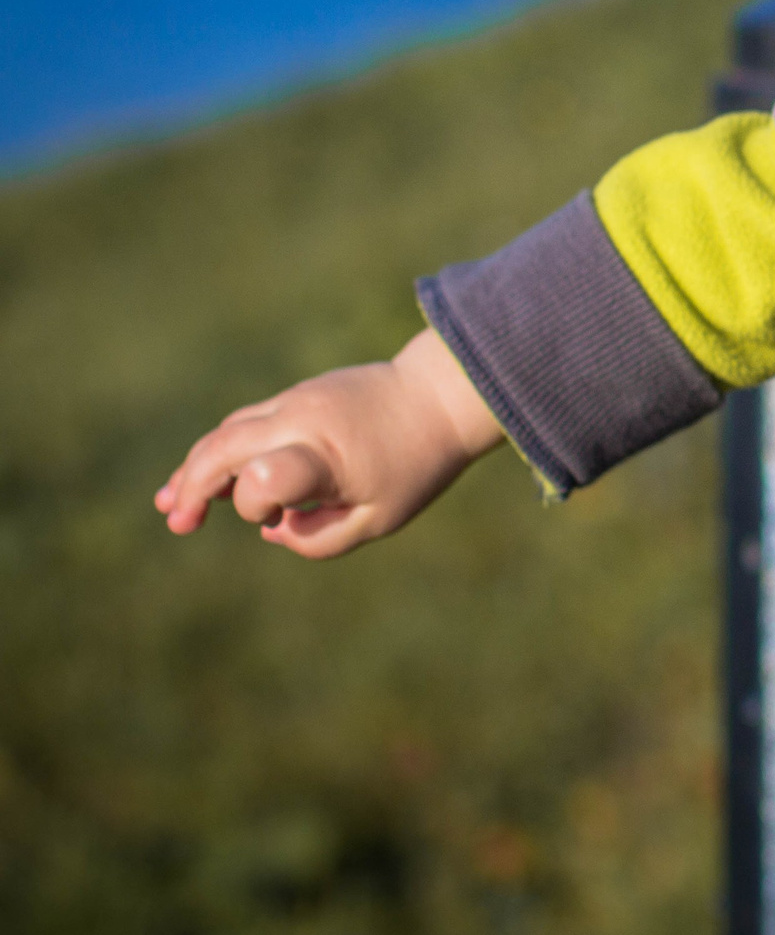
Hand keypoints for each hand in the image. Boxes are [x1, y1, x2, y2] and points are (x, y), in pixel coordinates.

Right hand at [155, 327, 503, 557]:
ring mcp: (295, 400)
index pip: (265, 474)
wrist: (441, 395)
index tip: (271, 521)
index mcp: (327, 453)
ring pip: (226, 432)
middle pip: (224, 447)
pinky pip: (244, 422)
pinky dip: (219, 450)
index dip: (252, 504)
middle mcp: (302, 420)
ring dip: (195, 468)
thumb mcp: (379, 519)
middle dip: (192, 488)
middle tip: (178, 525)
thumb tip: (273, 531)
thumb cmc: (416, 465)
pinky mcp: (296, 395)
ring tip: (172, 507)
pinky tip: (207, 480)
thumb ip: (320, 539)